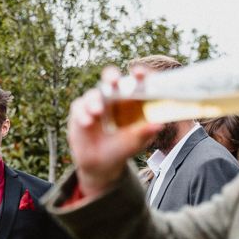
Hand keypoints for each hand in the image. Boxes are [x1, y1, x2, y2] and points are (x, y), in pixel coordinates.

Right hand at [68, 67, 161, 198]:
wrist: (101, 165)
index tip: (138, 73)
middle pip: (110, 78)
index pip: (134, 81)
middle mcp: (111, 97)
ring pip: (93, 94)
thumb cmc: (121, 149)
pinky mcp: (79, 112)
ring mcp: (94, 103)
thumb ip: (145, 132)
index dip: (136, 74)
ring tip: (98, 112)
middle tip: (113, 82)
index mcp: (129, 100)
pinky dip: (83, 114)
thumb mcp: (135, 143)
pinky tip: (88, 123)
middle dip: (111, 76)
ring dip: (95, 100)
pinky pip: (79, 107)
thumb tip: (158, 125)